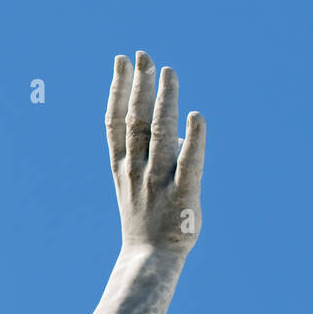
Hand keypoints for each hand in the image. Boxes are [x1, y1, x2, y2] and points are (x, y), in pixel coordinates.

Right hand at [107, 51, 204, 259]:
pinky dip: (194, 139)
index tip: (120, 60)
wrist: (150, 259)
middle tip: (144, 55)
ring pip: (160, 134)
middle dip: (140, 84)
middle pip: (136, 119)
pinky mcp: (184, 194)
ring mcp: (158, 181)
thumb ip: (152, 153)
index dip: (118, 87)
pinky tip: (196, 116)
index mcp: (122, 164)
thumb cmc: (148, 218)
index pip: (115, 119)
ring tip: (169, 72)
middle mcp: (137, 168)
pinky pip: (190, 162)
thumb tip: (176, 127)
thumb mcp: (138, 182)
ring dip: (164, 101)